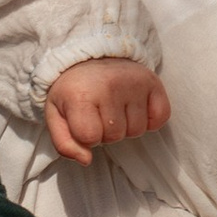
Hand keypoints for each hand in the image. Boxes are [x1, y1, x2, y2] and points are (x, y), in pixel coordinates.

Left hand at [45, 57, 171, 165]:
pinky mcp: (153, 82)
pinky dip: (151, 119)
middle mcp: (109, 86)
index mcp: (80, 95)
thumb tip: (86, 160)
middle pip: (115, 136)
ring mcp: (134, 83)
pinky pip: (161, 118)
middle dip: (106, 131)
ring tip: (116, 106)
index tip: (83, 119)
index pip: (90, 138)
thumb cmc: (74, 90)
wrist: (91, 56)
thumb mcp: (56, 115)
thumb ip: (64, 144)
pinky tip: (135, 107)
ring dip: (126, 125)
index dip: (86, 135)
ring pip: (137, 130)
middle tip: (100, 111)